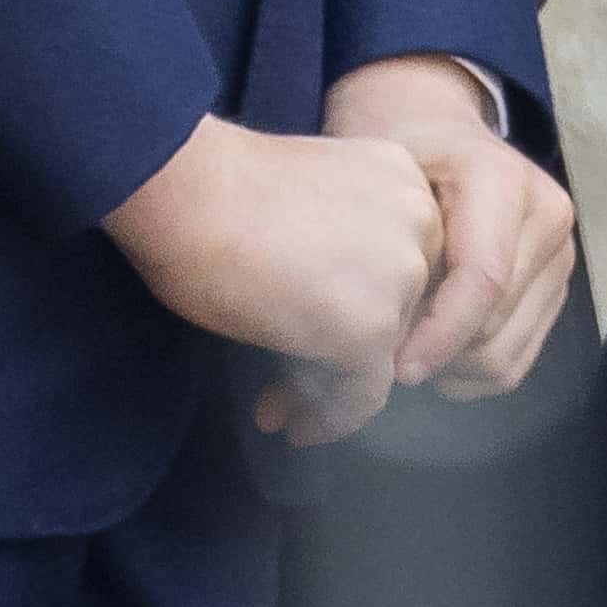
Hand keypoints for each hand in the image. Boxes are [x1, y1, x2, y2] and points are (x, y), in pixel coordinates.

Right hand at [100, 110, 438, 439]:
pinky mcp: (373, 328)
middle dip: (341, 350)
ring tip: (278, 411)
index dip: (356, 305)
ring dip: (327, 387)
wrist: (187, 190)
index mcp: (402, 179)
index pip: (398, 265)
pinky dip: (330, 419)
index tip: (306, 328)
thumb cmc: (218, 187)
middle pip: (395, 312)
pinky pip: (363, 396)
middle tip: (288, 379)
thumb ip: (340, 241)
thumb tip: (332, 306)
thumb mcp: (308, 199)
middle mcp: (420, 222)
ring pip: (380, 357)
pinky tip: (293, 427)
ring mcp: (400, 276)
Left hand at [326, 56, 575, 403]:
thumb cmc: (401, 162)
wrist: (440, 138)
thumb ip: (391, 245)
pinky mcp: (557, 290)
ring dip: (452, 368)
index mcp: (504, 180)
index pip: (484, 278)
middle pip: (495, 326)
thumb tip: (388, 339)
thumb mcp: (384, 181)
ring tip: (407, 348)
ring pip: (508, 354)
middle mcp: (548, 216)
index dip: (440, 333)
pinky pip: (518, 360)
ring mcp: (561, 256)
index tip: (393, 367)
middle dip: (437, 352)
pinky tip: (435, 348)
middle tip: (385, 353)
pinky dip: (472, 371)